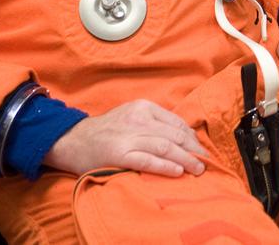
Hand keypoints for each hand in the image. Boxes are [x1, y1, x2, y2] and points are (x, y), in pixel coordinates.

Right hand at [43, 99, 206, 176]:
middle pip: (174, 135)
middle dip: (193, 150)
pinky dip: (166, 166)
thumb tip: (184, 136)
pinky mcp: (119, 154)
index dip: (192, 137)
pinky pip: (148, 160)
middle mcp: (138, 119)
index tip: (201, 149)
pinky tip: (178, 171)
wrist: (73, 140)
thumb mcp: (131, 115)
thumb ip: (154, 122)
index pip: (176, 122)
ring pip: (165, 146)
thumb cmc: (106, 131)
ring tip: (198, 169)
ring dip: (186, 159)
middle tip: (205, 162)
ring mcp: (128, 136)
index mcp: (143, 107)